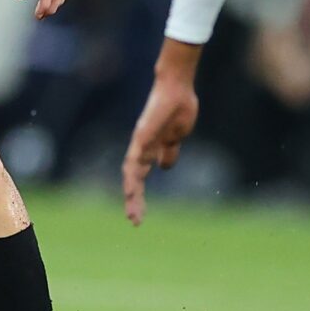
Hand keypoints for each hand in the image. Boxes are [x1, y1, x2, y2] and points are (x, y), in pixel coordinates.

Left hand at [121, 68, 200, 225]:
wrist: (177, 88)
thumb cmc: (178, 108)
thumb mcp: (176, 137)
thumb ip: (169, 151)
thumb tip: (164, 168)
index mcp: (149, 150)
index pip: (140, 177)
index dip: (139, 195)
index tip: (140, 215)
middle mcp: (140, 148)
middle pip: (134, 179)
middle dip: (135, 201)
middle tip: (135, 222)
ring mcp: (140, 142)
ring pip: (131, 173)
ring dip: (132, 194)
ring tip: (134, 213)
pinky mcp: (142, 136)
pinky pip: (134, 158)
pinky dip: (132, 175)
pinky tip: (131, 189)